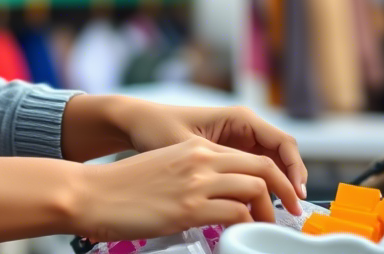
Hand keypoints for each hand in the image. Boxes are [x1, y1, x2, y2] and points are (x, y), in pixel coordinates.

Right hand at [69, 136, 301, 243]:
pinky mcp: (188, 208)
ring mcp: (195, 183)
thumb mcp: (164, 169)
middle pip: (261, 167)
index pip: (247, 156)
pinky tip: (241, 234)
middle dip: (284, 192)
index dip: (271, 177)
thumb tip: (215, 199)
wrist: (93, 193)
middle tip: (290, 213)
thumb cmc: (123, 187)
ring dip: (269, 212)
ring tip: (267, 227)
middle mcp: (198, 160)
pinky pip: (236, 212)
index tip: (279, 198)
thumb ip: (192, 176)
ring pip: (255, 188)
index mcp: (193, 149)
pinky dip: (247, 225)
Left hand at [117, 99, 306, 211]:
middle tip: (294, 211)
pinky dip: (262, 186)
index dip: (295, 169)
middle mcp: (243, 126)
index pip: (283, 143)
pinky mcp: (229, 153)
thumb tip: (242, 195)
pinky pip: (255, 169)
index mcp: (239, 118)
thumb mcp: (190, 150)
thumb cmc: (158, 127)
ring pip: (270, 164)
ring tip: (279, 212)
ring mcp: (237, 139)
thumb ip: (217, 168)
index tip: (296, 196)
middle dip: (291, 181)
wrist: (137, 123)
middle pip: (282, 154)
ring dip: (278, 185)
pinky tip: (258, 206)